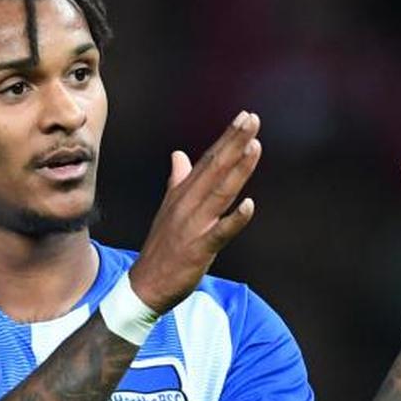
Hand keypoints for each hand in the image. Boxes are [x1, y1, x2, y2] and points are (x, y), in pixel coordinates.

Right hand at [129, 110, 262, 312]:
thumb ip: (178, 180)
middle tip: (251, 119)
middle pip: (215, 168)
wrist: (146, 283)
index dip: (227, 138)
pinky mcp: (199, 248)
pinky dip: (235, 219)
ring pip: (220, 192)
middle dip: (234, 143)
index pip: (209, 159)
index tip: (244, 117)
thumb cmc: (162, 247)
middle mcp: (188, 204)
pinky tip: (250, 206)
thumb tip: (179, 155)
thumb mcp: (169, 208)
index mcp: (183, 193)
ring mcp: (194, 225)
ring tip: (254, 146)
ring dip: (238, 169)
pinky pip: (220, 231)